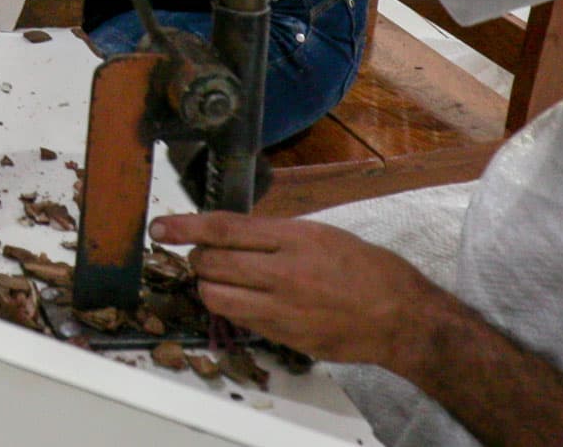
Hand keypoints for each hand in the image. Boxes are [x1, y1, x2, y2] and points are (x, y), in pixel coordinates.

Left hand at [151, 212, 446, 371]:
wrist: (402, 318)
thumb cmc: (369, 270)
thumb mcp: (322, 234)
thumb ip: (276, 234)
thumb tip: (232, 231)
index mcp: (294, 238)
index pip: (224, 228)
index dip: (185, 226)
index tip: (159, 226)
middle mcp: (283, 272)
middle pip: (211, 262)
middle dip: (197, 257)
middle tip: (203, 255)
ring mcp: (282, 308)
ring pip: (215, 295)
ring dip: (209, 285)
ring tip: (221, 279)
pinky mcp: (283, 335)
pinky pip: (239, 319)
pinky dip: (231, 307)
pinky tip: (244, 299)